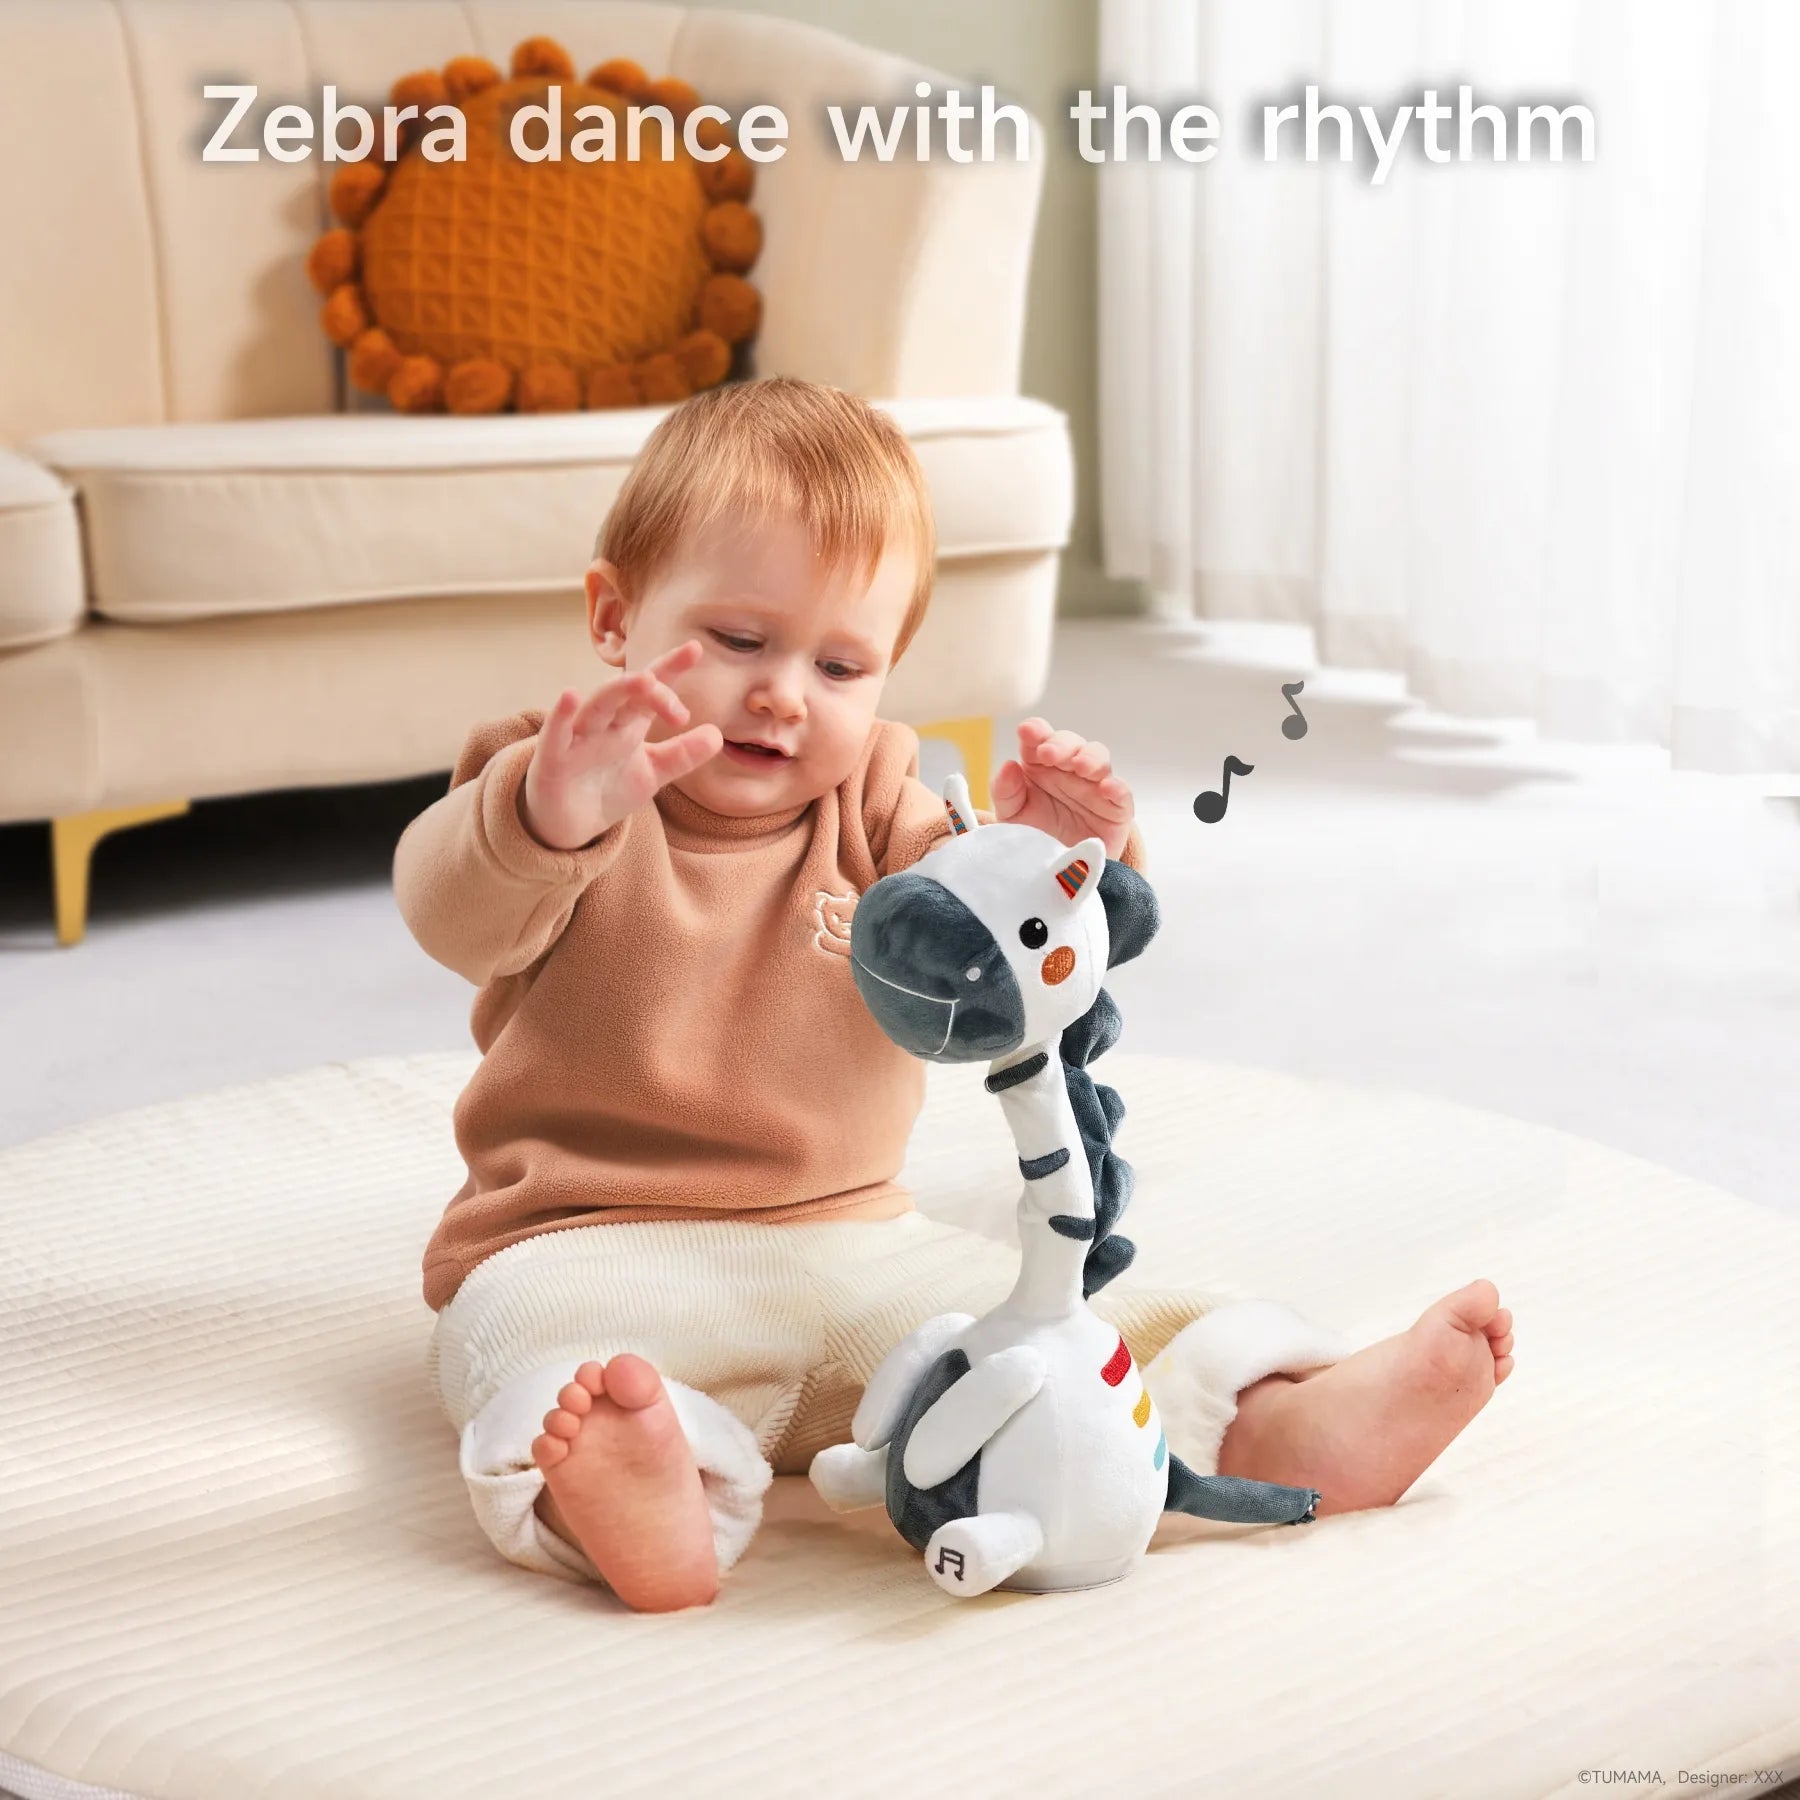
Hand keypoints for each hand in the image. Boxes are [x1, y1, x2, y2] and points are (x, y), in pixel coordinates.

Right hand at [521, 640, 721, 850]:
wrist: (570, 826)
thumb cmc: (608, 790)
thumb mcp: (653, 773)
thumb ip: (683, 754)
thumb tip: (718, 735)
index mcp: (629, 723)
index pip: (651, 690)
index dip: (670, 668)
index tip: (695, 649)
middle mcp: (604, 723)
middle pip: (627, 694)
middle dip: (651, 688)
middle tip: (679, 706)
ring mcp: (577, 738)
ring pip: (596, 705)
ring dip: (617, 691)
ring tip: (643, 680)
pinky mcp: (552, 759)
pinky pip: (555, 734)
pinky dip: (561, 715)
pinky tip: (570, 696)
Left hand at [991, 717, 1133, 859]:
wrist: (1059, 873)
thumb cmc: (1035, 836)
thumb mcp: (1011, 816)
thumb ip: (1005, 791)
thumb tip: (1008, 764)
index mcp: (1040, 764)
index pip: (1040, 737)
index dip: (1036, 730)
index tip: (1027, 732)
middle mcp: (1069, 770)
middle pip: (1071, 743)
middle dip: (1061, 744)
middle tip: (1048, 754)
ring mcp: (1094, 786)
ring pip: (1099, 758)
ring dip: (1090, 757)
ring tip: (1079, 766)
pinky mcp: (1116, 809)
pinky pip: (1122, 793)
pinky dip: (1117, 788)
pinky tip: (1107, 789)